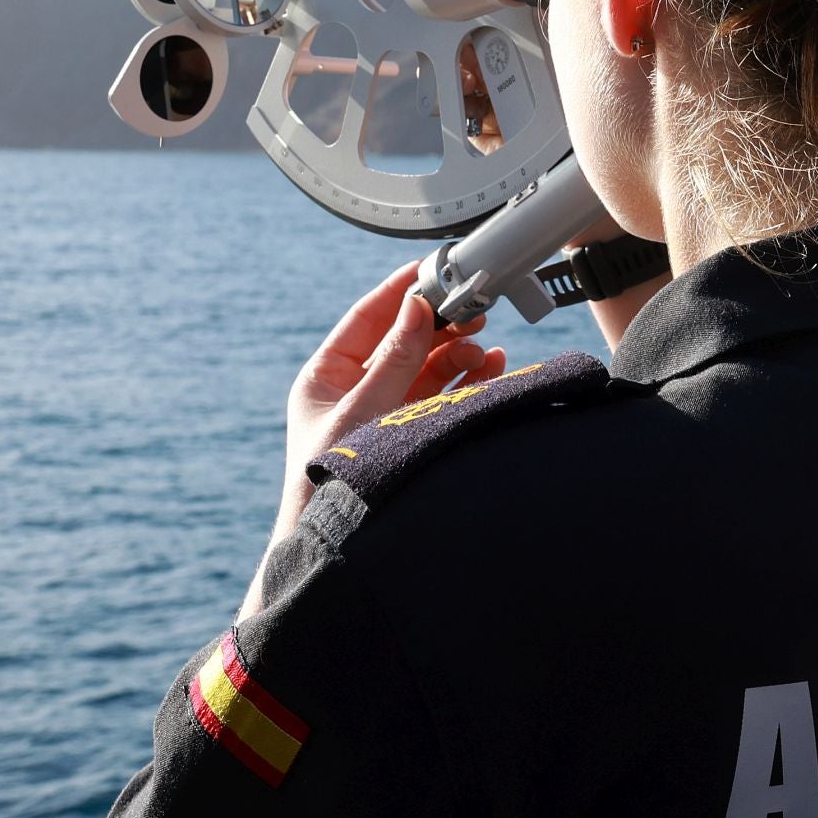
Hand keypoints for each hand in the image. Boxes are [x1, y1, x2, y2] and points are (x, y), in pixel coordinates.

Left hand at [242, 262, 504, 616]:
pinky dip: (467, 380)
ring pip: (428, 366)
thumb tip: (415, 306)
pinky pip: (443, 395)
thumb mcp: (362, 411)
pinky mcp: (411, 433)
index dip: (399, 291)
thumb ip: (394, 359)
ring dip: (458, 352)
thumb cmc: (330, 485)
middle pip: (404, 340)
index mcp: (326, 378)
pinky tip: (491, 367)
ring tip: (484, 347)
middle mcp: (355, 391)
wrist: (342, 549)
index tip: (431, 268)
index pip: (366, 319)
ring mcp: (385, 412)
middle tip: (474, 307)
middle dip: (440, 323)